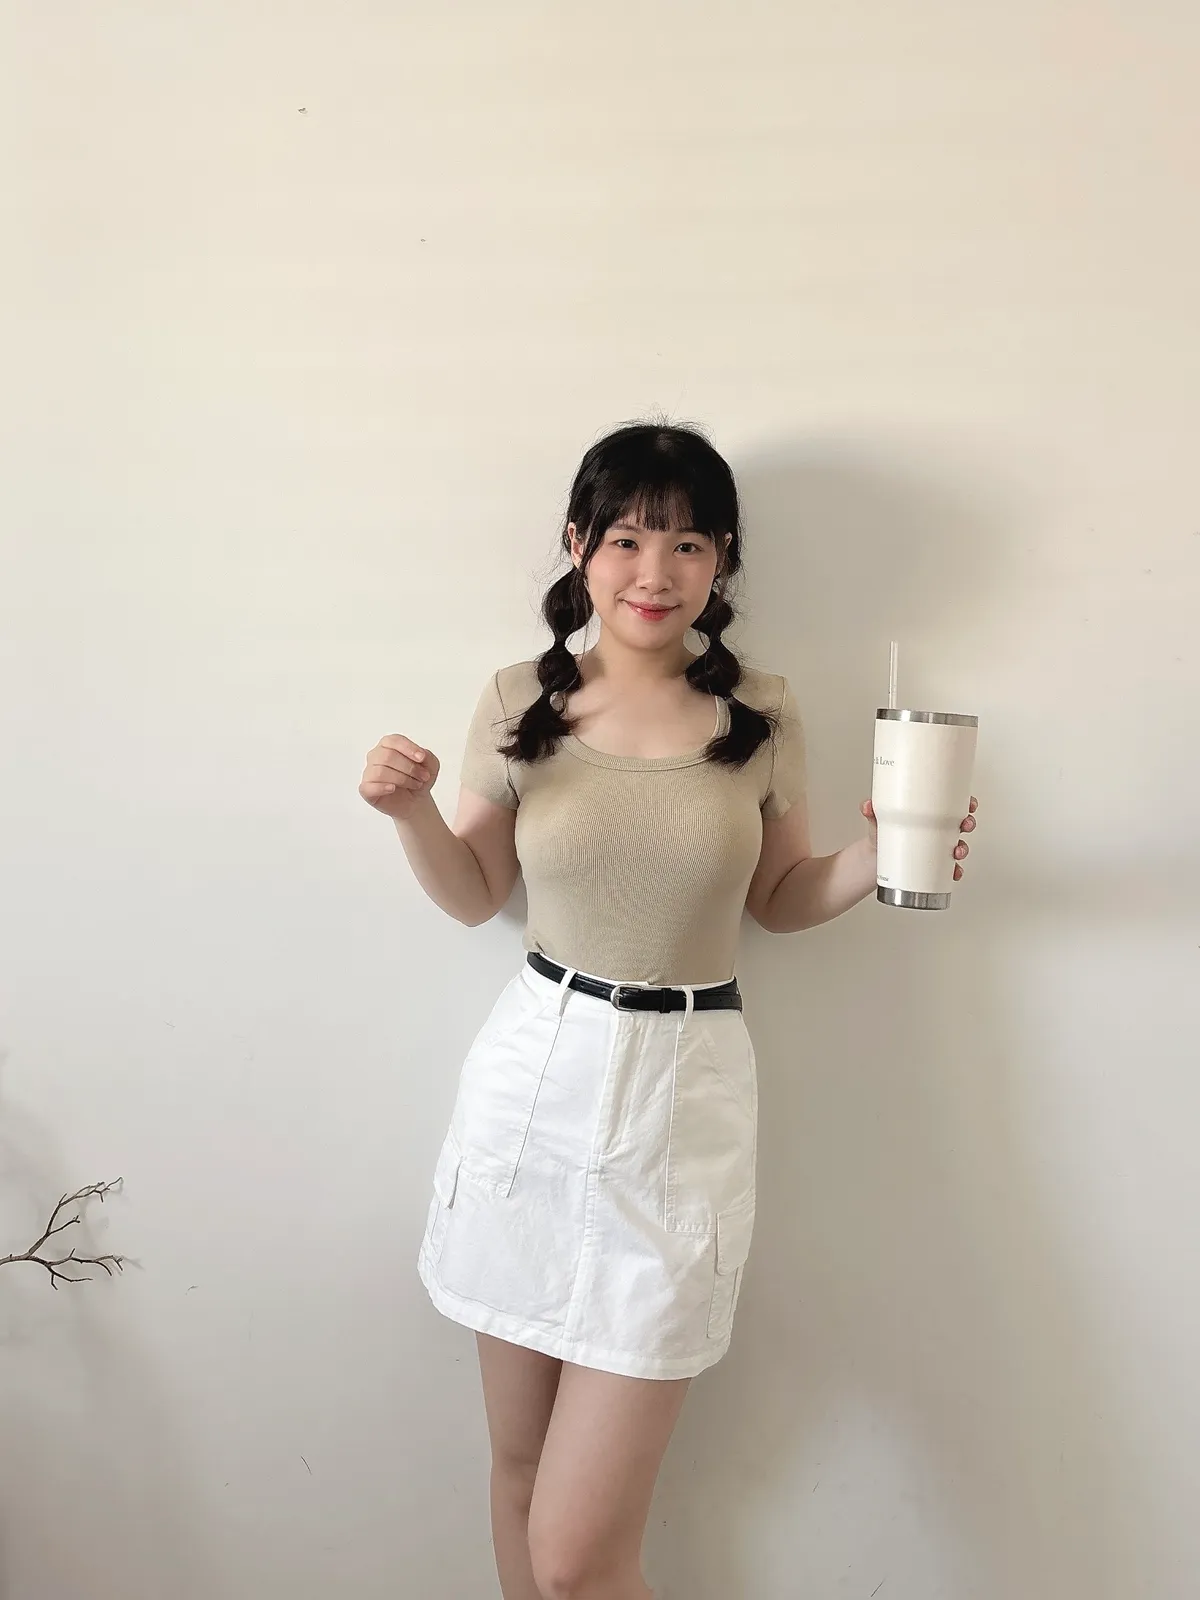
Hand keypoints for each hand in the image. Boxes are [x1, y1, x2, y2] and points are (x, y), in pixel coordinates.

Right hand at [359, 735, 440, 820]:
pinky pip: (369, 786)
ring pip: (381, 771)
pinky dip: (383, 787)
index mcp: (388, 745)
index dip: (408, 748)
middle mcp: (376, 756)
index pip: (393, 740)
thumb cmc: (419, 779)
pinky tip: (393, 789)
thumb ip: (428, 756)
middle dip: (410, 768)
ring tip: (415, 784)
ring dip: (402, 779)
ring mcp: (369, 772)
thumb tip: (420, 755)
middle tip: (423, 777)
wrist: (416, 801)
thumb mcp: (431, 765)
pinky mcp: (366, 789)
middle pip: (387, 756)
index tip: (422, 758)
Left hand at [860, 796, 978, 879]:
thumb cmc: (882, 835)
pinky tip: (954, 872)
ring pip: (959, 846)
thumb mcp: (877, 821)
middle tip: (965, 825)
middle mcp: (936, 831)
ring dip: (963, 848)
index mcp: (927, 815)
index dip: (965, 803)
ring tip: (957, 851)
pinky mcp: (932, 866)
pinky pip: (949, 869)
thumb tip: (867, 805)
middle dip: (968, 824)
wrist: (874, 859)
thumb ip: (872, 812)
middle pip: (961, 825)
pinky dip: (954, 871)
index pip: (952, 806)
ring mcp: (936, 849)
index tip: (969, 803)